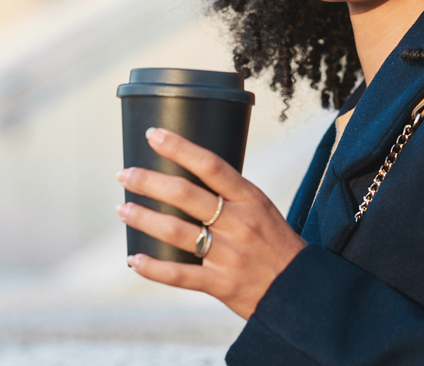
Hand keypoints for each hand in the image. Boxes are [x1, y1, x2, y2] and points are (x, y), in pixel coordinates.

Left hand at [116, 127, 306, 318]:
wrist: (300, 289)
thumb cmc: (275, 243)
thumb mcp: (262, 209)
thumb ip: (230, 195)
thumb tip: (188, 175)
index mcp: (250, 198)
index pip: (210, 165)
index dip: (179, 147)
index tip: (153, 134)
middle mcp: (239, 223)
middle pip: (185, 195)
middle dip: (149, 181)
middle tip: (125, 174)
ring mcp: (229, 255)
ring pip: (176, 232)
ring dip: (144, 218)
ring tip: (123, 209)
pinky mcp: (221, 284)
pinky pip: (179, 275)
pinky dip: (153, 268)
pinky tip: (134, 259)